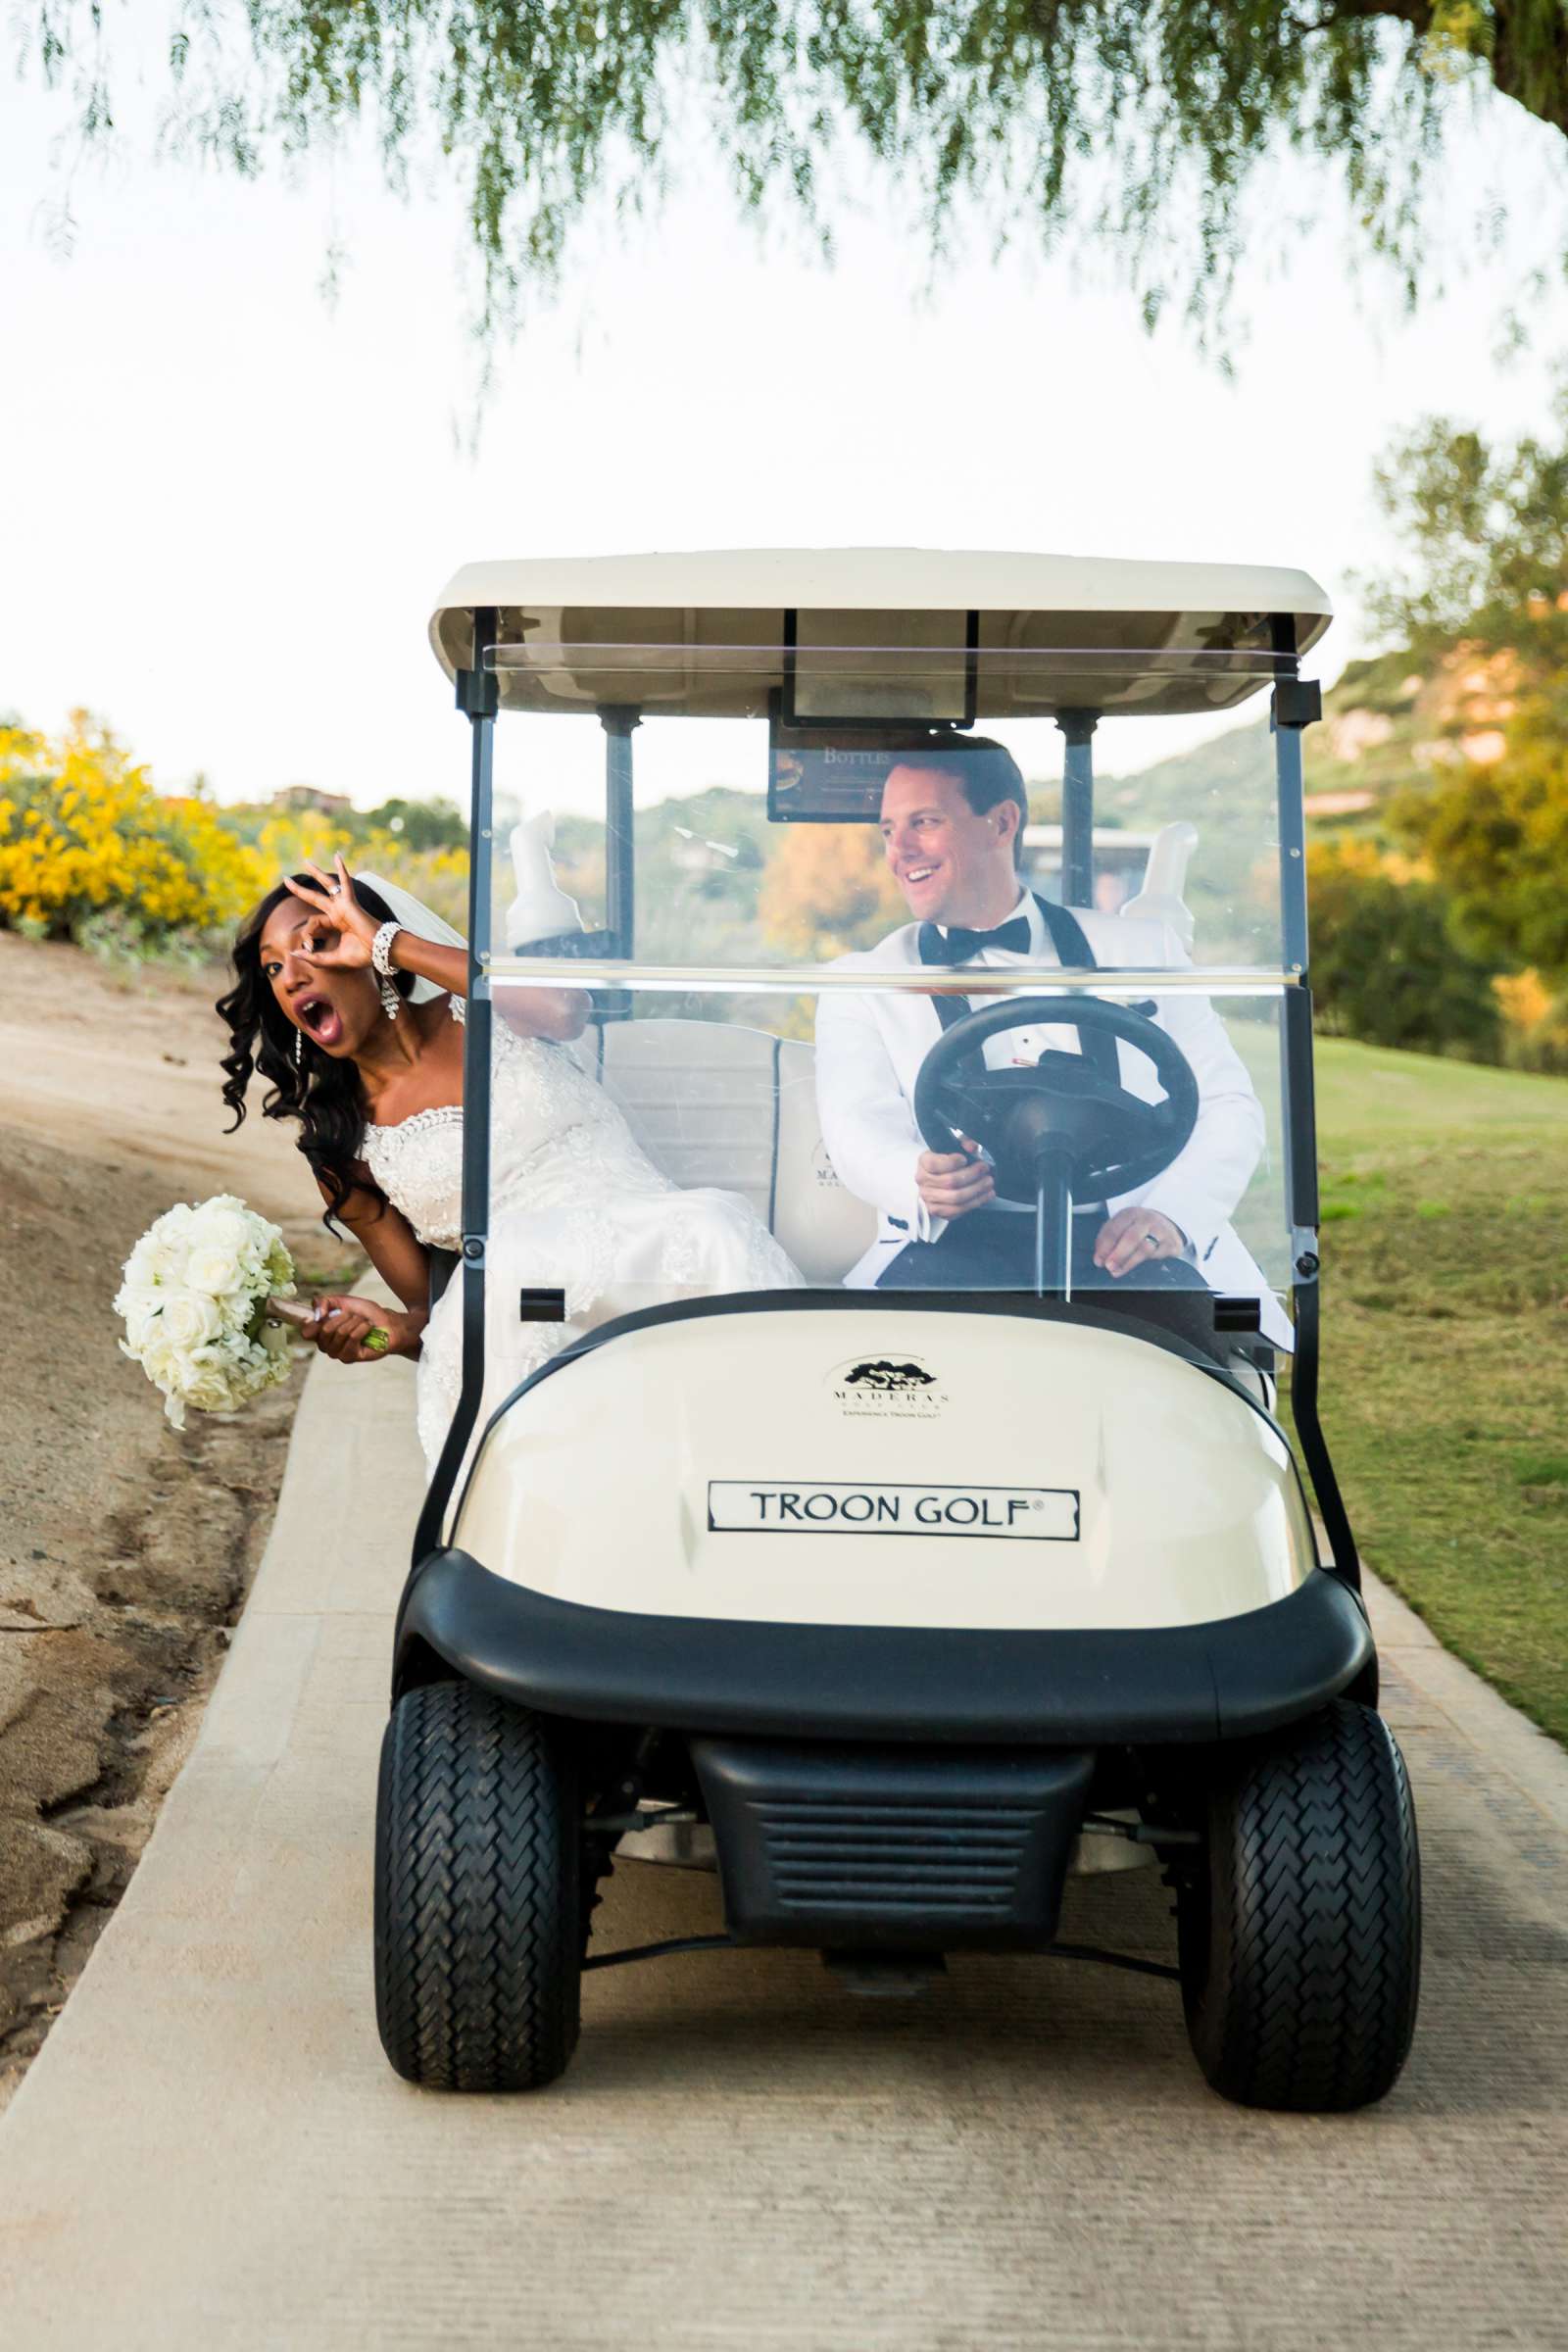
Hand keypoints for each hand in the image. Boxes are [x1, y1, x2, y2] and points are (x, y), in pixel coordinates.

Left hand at [289, 854, 382, 970]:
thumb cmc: (362, 955)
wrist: (380, 951)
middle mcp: (339, 911)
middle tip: (286, 879)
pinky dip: (342, 869)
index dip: (307, 935)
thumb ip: (314, 958)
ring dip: (316, 873)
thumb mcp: (332, 959)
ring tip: (305, 861)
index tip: (309, 947)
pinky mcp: (350, 903)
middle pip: (315, 897)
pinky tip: (337, 856)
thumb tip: (293, 952)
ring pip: (327, 885)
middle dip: (299, 889)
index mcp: (336, 923)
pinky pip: (345, 882)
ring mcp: (344, 905)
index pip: (313, 924)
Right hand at [302, 1294, 420, 1364]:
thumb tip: (316, 1315)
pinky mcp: (350, 1357)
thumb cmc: (365, 1313)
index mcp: (321, 1332)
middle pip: (324, 1329)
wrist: (387, 1323)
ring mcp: (337, 1353)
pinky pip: (351, 1339)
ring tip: (362, 1321)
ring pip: (339, 1333)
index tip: (324, 1314)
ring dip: (354, 1322)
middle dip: (342, 1317)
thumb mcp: (343, 1300)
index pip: (306, 1332)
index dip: (312, 1323)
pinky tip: (367, 1328)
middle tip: (353, 1315)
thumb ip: (324, 1302)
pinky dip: (361, 1329)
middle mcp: (325, 1345)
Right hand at [915, 1138, 995, 1220]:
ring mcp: (928, 1198)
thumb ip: (963, 1142)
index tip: (965, 1159)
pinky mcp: (937, 1211)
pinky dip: (976, 1202)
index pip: (935, 1164)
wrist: (936, 1177)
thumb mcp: (952, 1146)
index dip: (952, 1162)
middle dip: (972, 1175)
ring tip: (989, 1182)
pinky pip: (958, 1211)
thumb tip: (972, 1146)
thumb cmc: (947, 1160)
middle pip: (950, 1182)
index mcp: (924, 1162)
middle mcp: (922, 1181)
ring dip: (977, 1190)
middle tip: (985, 1169)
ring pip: (956, 1198)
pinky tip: (986, 1194)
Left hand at [1093, 1207, 1186, 1278]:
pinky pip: (1157, 1255)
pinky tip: (1134, 1268)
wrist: (1167, 1225)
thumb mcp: (1121, 1227)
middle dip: (1118, 1254)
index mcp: (1130, 1214)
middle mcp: (1146, 1220)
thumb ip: (1107, 1241)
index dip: (1105, 1246)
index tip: (1099, 1260)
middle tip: (1108, 1266)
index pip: (1115, 1229)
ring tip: (1117, 1271)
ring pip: (1144, 1248)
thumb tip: (1099, 1260)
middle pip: (1131, 1237)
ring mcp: (1161, 1230)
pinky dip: (1144, 1263)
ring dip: (1128, 1262)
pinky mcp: (1171, 1243)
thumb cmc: (1137, 1228)